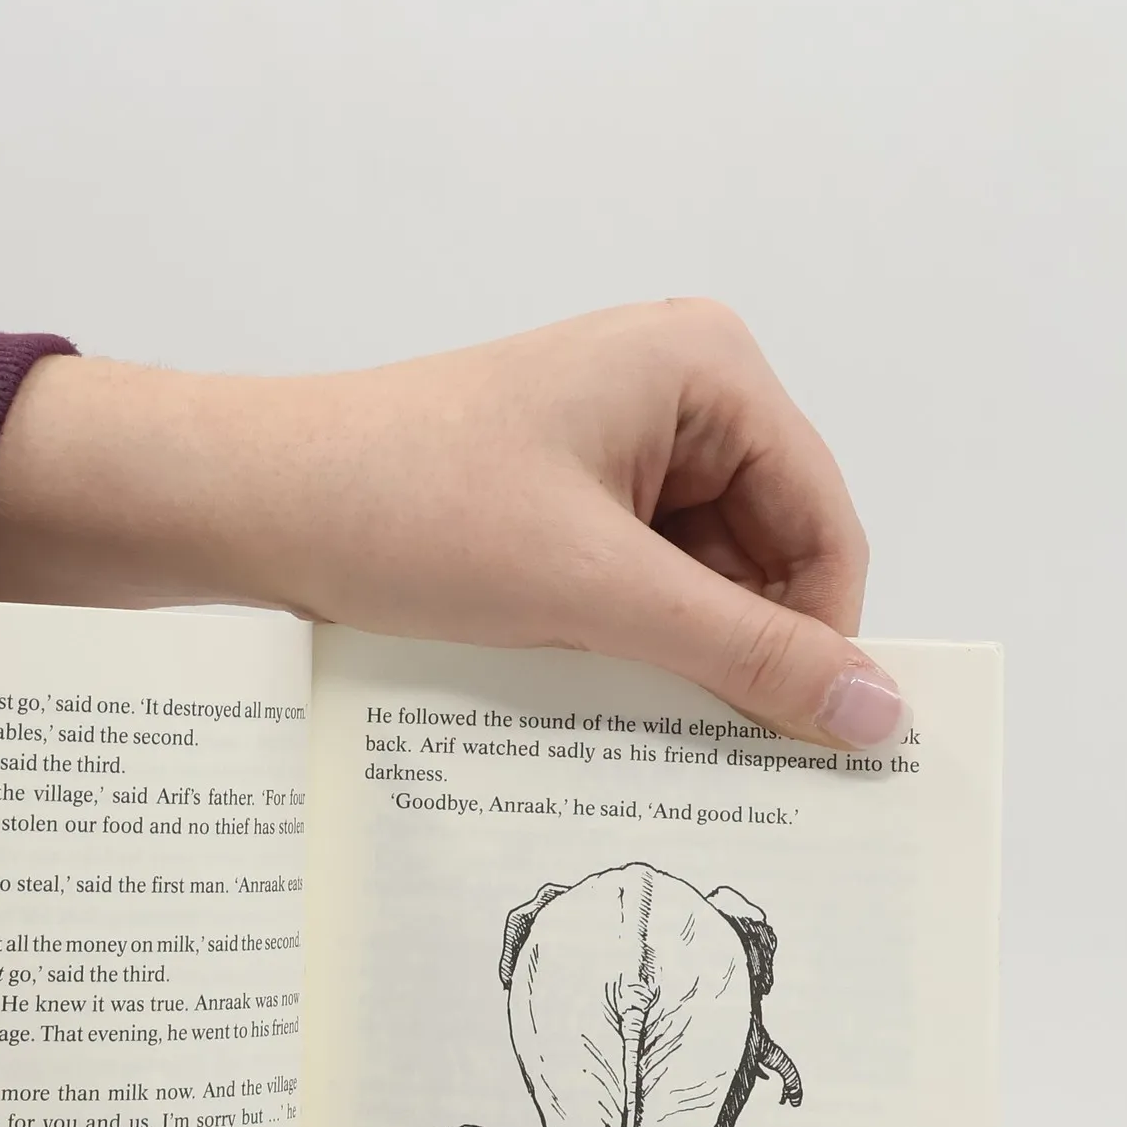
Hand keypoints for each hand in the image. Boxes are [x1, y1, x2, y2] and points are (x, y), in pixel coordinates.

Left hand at [0, 300, 895, 747]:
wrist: (244, 501)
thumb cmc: (409, 510)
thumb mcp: (594, 592)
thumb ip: (743, 652)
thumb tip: (883, 715)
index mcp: (708, 369)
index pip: (823, 526)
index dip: (820, 639)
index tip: (806, 749)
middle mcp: (676, 391)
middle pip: (766, 554)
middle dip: (740, 648)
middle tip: (714, 758)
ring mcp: (613, 443)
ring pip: (696, 578)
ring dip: (675, 654)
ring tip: (630, 723)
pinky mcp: (559, 493)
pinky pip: (632, 581)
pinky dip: (624, 641)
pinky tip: (590, 695)